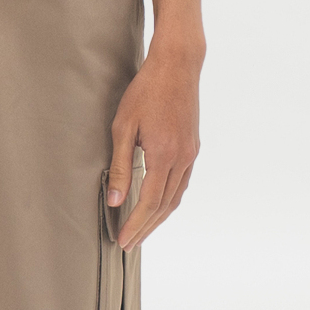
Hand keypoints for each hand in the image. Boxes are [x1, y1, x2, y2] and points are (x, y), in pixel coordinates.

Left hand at [107, 37, 202, 250]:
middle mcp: (182, 159)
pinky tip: (159, 203)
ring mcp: (191, 153)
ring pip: (176, 197)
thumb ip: (120, 165)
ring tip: (142, 230)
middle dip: (146, 227)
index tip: (123, 241)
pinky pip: (182, 183)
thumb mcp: (123, 126)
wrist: (177, 66)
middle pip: (164, 206)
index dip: (135, 225)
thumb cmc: (145, 91)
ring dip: (159, 217)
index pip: (149, 203)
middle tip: (129, 244)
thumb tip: (115, 200)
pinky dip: (169, 199)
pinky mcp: (193, 147)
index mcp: (164, 155)